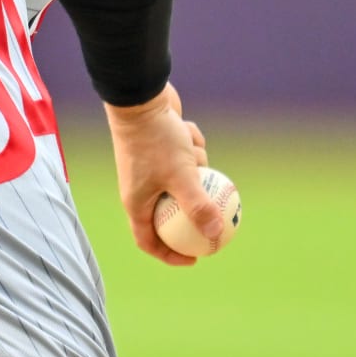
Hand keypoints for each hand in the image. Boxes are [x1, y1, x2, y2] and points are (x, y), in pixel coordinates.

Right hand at [102, 82, 219, 265]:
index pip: (149, 241)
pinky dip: (191, 146)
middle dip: (194, 208)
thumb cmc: (156, 141)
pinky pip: (185, 157)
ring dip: (196, 167)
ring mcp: (150, 168)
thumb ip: (198, 207)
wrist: (141, 99)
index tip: (196, 257)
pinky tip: (186, 130)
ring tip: (193, 151)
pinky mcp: (161, 150)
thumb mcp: (182, 176)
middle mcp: (140, 189)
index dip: (171, 255)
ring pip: (184, 180)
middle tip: (219, 217)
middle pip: (171, 211)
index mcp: (136, 203)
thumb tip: (216, 234)